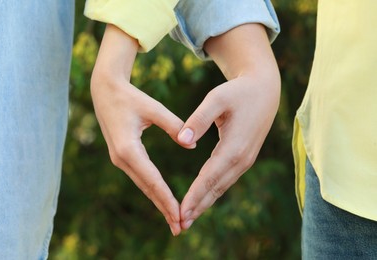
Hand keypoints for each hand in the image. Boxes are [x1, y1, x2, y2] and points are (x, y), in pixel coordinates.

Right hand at [91, 25, 192, 235]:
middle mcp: (121, 158)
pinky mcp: (122, 156)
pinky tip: (162, 199)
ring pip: (143, 185)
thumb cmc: (130, 97)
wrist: (105, 91)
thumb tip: (192, 145)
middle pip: (147, 188)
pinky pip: (140, 177)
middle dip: (163, 208)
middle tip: (179, 228)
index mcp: (128, 148)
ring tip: (174, 219)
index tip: (180, 214)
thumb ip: (173, 125)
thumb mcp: (153, 108)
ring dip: (158, 202)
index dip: (166, 198)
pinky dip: (152, 190)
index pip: (152, 180)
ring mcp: (120, 159)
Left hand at [177, 24, 280, 229]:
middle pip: (216, 188)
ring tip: (189, 217)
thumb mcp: (217, 98)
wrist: (264, 90)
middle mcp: (241, 159)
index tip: (180, 212)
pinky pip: (225, 179)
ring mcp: (245, 160)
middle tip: (180, 224)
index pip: (209, 178)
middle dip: (198, 207)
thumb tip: (182, 141)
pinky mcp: (244, 158)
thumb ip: (198, 119)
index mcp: (234, 147)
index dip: (194, 196)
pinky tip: (202, 198)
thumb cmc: (238, 92)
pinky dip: (212, 192)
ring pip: (221, 186)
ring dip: (205, 202)